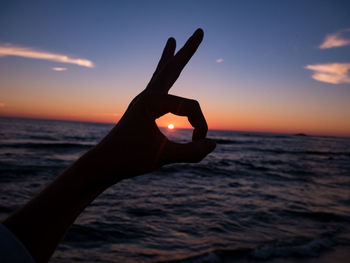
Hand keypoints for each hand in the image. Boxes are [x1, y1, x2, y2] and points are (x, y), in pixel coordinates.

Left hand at [87, 28, 215, 182]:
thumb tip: (214, 144)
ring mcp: (143, 101)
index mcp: (150, 101)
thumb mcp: (162, 158)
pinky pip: (157, 87)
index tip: (199, 144)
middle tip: (200, 31)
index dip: (201, 126)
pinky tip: (163, 74)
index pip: (190, 107)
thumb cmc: (128, 160)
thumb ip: (191, 153)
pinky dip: (163, 75)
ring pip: (161, 74)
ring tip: (171, 40)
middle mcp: (146, 96)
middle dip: (187, 51)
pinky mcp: (143, 110)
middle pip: (171, 68)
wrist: (102, 165)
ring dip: (169, 58)